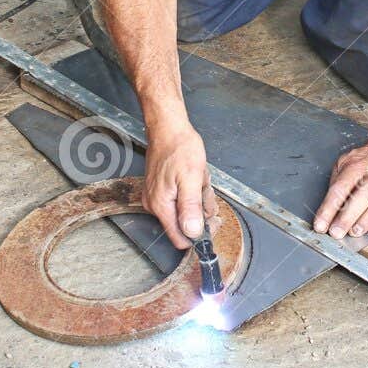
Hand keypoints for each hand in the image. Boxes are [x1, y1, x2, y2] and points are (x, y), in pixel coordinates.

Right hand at [142, 122, 216, 249]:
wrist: (168, 128)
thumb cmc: (179, 147)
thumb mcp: (192, 177)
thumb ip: (191, 207)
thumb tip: (193, 232)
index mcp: (162, 205)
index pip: (180, 239)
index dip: (199, 235)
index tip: (212, 221)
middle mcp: (154, 205)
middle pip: (184, 225)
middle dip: (200, 210)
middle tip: (205, 190)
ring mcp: (156, 198)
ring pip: (184, 211)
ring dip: (197, 199)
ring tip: (198, 180)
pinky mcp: (159, 190)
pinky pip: (179, 200)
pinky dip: (190, 192)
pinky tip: (192, 178)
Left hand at [313, 138, 367, 239]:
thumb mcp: (346, 162)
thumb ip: (337, 183)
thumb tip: (329, 209)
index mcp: (357, 165)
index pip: (340, 188)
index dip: (329, 208)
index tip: (320, 225)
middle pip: (363, 195)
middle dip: (348, 217)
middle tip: (337, 232)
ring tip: (356, 231)